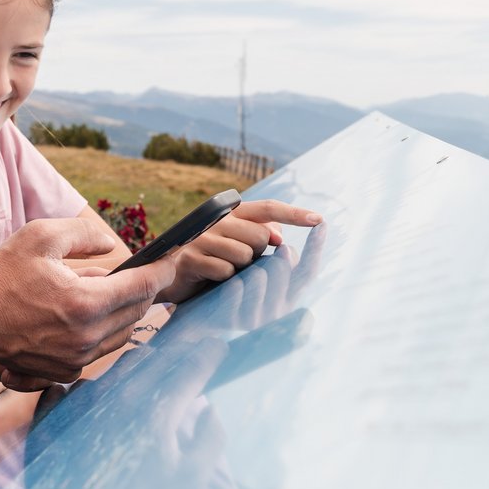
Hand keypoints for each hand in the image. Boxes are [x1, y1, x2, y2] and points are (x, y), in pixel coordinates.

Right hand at [0, 218, 177, 388]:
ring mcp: (75, 360)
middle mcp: (87, 338)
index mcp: (86, 304)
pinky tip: (87, 315)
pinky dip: (101, 332)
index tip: (171, 260)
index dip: (162, 271)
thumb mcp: (40, 237)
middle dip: (144, 290)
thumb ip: (83, 235)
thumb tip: (111, 246)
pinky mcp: (63, 373)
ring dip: (123, 312)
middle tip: (146, 273)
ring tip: (109, 290)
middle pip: (136, 312)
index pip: (142, 287)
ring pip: (120, 335)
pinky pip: (97, 351)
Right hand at [165, 200, 321, 302]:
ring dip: (241, 269)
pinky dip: (225, 280)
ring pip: (244, 254)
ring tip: (225, 271)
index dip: (294, 213)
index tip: (319, 220)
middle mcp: (217, 220)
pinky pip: (225, 271)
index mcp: (232, 213)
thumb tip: (280, 234)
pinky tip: (213, 279)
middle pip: (261, 235)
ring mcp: (202, 238)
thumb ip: (260, 235)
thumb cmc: (212, 263)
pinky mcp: (191, 258)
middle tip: (242, 262)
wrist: (169, 279)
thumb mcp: (239, 247)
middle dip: (259, 254)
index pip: (268, 208)